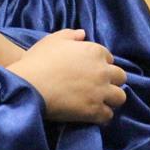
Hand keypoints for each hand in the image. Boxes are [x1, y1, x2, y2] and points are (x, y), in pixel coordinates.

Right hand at [8, 30, 127, 123]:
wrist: (29, 85)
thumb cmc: (39, 60)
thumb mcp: (53, 40)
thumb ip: (71, 35)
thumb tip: (83, 34)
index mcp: (95, 52)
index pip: (109, 59)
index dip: (101, 65)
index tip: (92, 72)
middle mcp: (103, 70)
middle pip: (120, 77)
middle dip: (112, 82)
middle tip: (100, 87)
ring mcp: (100, 91)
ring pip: (120, 97)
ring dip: (111, 99)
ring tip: (101, 102)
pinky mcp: (94, 110)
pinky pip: (108, 115)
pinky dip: (102, 116)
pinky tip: (93, 115)